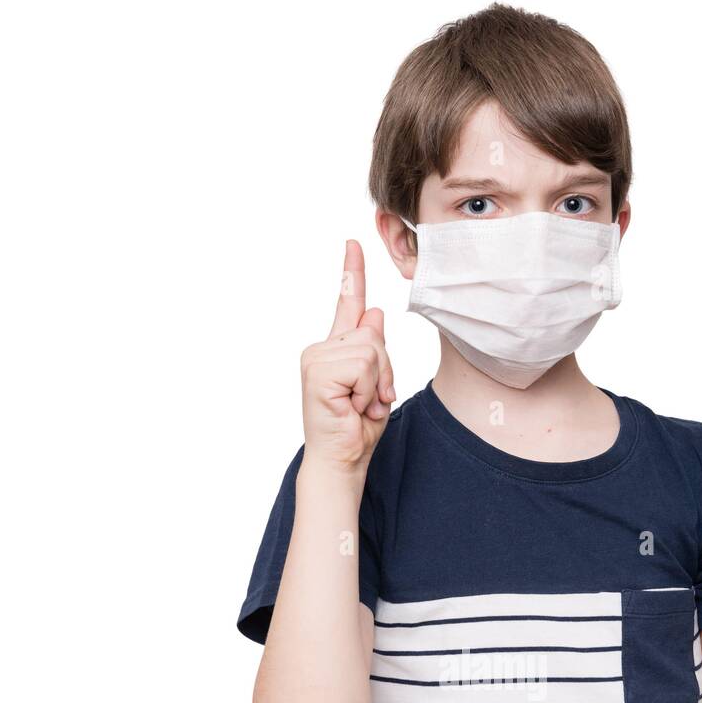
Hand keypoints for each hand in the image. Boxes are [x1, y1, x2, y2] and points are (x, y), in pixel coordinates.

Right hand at [299, 240, 395, 475]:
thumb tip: (376, 312)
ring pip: (372, 349)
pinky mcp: (318, 371)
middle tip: (369, 400)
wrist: (342, 459)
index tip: (354, 243)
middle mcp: (321, 349)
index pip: (348, 303)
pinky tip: (353, 407)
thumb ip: (375, 350)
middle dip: (384, 370)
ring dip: (377, 383)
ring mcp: (316, 358)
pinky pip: (364, 365)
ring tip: (361, 405)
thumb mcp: (376, 383)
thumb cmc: (357, 427)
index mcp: (335, 349)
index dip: (352, 272)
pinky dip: (368, 390)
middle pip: (374, 333)